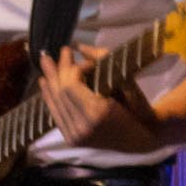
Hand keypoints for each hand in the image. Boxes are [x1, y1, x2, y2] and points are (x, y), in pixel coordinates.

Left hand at [37, 45, 159, 152]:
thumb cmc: (138, 108)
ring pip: (54, 102)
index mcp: (97, 113)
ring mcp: (74, 136)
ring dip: (50, 80)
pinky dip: (49, 96)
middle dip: (58, 69)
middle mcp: (82, 127)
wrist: (141, 139)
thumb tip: (79, 46)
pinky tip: (45, 82)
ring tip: (46, 61)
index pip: (70, 85)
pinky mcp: (70, 139)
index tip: (80, 58)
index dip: (71, 68)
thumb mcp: (126, 82)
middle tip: (60, 52)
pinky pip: (55, 114)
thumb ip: (103, 61)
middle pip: (60, 92)